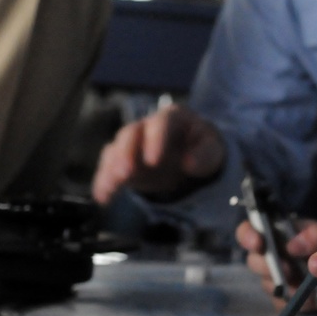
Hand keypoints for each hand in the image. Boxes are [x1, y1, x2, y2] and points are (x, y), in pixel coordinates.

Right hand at [92, 104, 224, 203]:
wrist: (192, 154)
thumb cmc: (202, 146)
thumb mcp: (212, 148)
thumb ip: (205, 154)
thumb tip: (189, 163)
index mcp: (172, 117)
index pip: (161, 123)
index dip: (155, 140)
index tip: (154, 161)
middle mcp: (147, 126)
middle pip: (131, 133)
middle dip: (126, 153)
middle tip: (125, 173)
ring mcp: (133, 143)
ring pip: (116, 150)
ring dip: (111, 168)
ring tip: (111, 187)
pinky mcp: (123, 161)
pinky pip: (109, 168)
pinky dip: (104, 182)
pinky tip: (103, 197)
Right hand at [235, 216, 316, 308]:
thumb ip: (315, 235)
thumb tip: (292, 245)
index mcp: (278, 231)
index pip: (249, 231)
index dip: (248, 236)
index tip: (259, 243)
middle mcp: (273, 254)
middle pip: (253, 261)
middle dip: (266, 266)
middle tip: (287, 269)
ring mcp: (278, 278)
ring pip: (267, 284)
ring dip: (285, 286)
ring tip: (305, 285)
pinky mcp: (287, 299)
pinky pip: (283, 304)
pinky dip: (296, 302)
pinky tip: (313, 299)